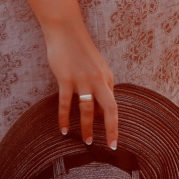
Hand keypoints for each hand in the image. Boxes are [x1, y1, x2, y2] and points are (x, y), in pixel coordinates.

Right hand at [42, 18, 118, 149]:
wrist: (66, 31)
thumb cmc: (80, 51)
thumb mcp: (97, 67)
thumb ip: (101, 86)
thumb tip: (98, 112)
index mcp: (107, 77)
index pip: (113, 105)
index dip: (113, 124)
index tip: (114, 140)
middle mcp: (98, 79)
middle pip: (109, 108)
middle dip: (111, 128)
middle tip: (111, 146)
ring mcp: (82, 79)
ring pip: (87, 109)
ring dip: (86, 127)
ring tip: (87, 141)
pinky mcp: (66, 78)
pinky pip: (65, 103)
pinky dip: (64, 118)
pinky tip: (64, 130)